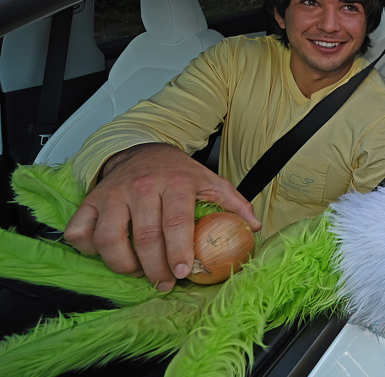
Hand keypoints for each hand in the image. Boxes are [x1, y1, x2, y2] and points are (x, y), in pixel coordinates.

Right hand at [64, 143, 260, 291]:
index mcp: (176, 183)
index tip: (182, 272)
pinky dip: (89, 249)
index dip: (178, 251)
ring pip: (109, 238)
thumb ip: (234, 203)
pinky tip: (107, 254)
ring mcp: (113, 193)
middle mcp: (142, 187)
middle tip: (164, 282)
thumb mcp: (211, 182)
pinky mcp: (91, 200)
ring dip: (123, 264)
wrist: (145, 150)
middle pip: (144, 237)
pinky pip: (81, 231)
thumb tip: (255, 227)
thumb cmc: (179, 173)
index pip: (175, 222)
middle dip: (154, 268)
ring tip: (138, 272)